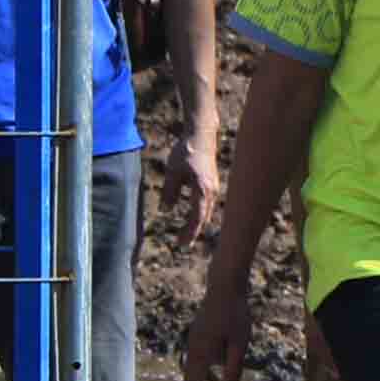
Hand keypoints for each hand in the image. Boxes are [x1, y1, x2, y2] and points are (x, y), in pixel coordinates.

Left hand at [167, 129, 223, 247]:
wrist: (201, 135)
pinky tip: (193, 215)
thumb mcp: (173, 172)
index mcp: (203, 191)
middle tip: (182, 244)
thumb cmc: (186, 152)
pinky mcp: (212, 183)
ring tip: (187, 233)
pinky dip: (200, 213)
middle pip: (204, 218)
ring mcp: (214, 188)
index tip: (182, 244)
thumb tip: (165, 210)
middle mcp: (212, 192)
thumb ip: (169, 192)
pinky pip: (207, 204)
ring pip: (206, 211)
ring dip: (197, 223)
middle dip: (193, 231)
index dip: (190, 233)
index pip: (197, 218)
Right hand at [181, 274, 252, 380]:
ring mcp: (194, 341)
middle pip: (191, 379)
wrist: (225, 287)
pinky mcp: (199, 337)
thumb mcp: (240, 343)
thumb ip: (234, 367)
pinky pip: (198, 360)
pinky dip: (204, 374)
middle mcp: (193, 347)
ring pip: (194, 370)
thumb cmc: (236, 315)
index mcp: (201, 351)